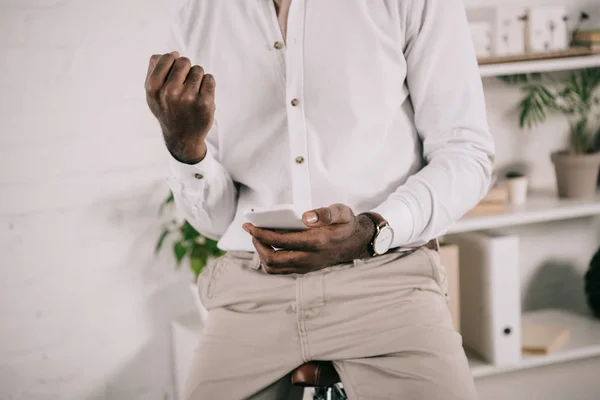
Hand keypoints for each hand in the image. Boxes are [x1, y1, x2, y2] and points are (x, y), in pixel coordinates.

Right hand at [145, 51, 215, 163]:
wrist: (183, 137)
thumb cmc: (168, 110)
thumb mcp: (152, 94)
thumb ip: (154, 71)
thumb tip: (169, 53)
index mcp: (154, 88)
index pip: (166, 58)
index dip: (173, 60)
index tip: (176, 70)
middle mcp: (170, 92)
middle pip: (183, 61)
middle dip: (186, 69)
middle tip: (185, 84)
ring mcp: (189, 98)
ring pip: (198, 69)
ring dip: (197, 78)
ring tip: (193, 92)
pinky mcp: (205, 103)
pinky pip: (209, 78)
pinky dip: (208, 84)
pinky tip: (202, 95)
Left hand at [242, 204, 375, 274]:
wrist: (356, 242)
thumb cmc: (345, 224)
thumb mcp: (341, 212)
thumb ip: (325, 213)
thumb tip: (306, 217)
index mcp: (316, 242)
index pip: (281, 241)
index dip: (262, 234)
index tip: (251, 226)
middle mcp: (309, 257)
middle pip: (273, 259)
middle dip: (257, 244)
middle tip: (252, 230)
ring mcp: (306, 266)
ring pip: (274, 268)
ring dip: (262, 253)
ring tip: (258, 237)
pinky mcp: (304, 269)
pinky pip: (280, 269)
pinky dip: (269, 259)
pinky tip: (268, 244)